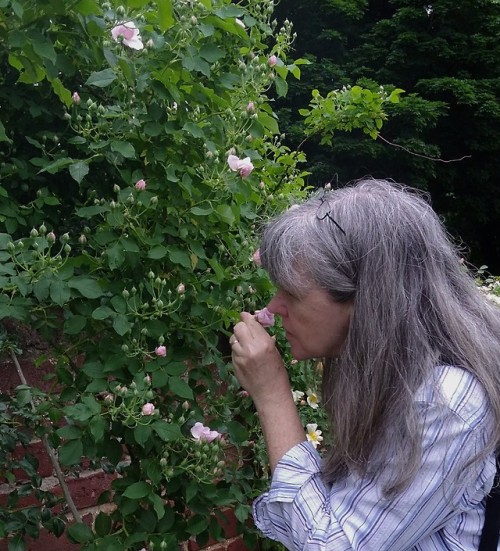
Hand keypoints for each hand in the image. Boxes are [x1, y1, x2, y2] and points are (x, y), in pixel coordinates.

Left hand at [231, 312, 305, 470]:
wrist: (270, 393)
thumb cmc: (277, 372)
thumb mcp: (274, 350)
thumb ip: (262, 337)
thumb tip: (253, 323)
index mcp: (264, 343)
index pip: (250, 322)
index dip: (247, 317)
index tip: (246, 317)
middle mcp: (251, 348)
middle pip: (238, 327)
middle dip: (241, 327)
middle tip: (245, 330)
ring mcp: (241, 357)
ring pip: (233, 338)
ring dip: (237, 339)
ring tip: (245, 345)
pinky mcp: (234, 364)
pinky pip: (233, 351)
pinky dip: (237, 350)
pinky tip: (244, 356)